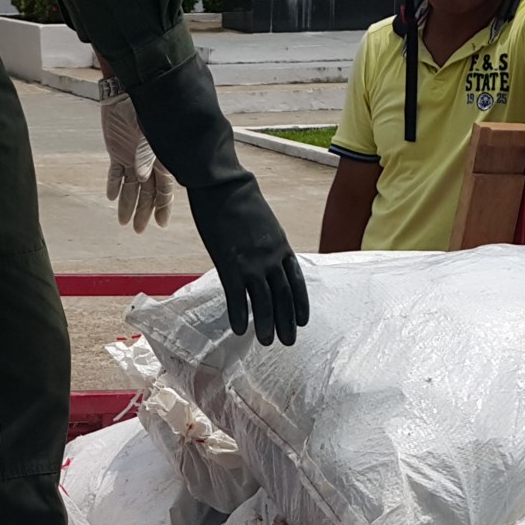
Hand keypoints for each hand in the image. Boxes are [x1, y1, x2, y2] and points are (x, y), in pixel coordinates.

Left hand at [101, 94, 175, 231]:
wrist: (127, 92)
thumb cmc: (146, 109)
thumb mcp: (149, 132)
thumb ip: (146, 155)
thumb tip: (142, 178)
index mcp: (161, 159)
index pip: (164, 189)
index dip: (162, 207)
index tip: (160, 223)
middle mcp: (147, 162)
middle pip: (147, 193)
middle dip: (143, 212)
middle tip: (139, 230)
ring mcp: (131, 158)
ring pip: (130, 187)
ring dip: (127, 204)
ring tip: (123, 222)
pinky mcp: (117, 151)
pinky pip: (115, 172)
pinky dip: (113, 184)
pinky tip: (111, 197)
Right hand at [119, 57, 310, 344]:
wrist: (222, 183)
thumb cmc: (238, 197)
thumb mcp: (262, 221)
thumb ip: (266, 241)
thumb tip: (265, 253)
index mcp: (280, 246)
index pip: (296, 281)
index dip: (299, 303)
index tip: (302, 321)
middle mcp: (271, 257)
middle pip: (283, 296)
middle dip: (286, 321)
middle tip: (287, 342)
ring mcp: (252, 261)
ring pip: (264, 301)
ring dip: (265, 324)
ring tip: (266, 342)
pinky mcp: (230, 263)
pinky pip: (237, 296)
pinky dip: (239, 314)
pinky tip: (239, 329)